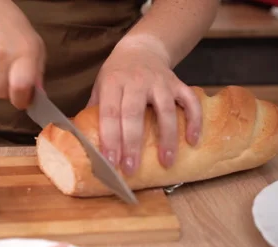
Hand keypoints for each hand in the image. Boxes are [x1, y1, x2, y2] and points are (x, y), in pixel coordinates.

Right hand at [0, 0, 45, 109]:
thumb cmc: (17, 34)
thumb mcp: (36, 49)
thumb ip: (37, 74)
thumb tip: (36, 98)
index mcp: (24, 53)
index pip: (20, 87)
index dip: (21, 100)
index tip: (23, 101)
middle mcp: (2, 55)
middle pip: (1, 92)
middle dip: (7, 92)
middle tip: (11, 80)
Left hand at [87, 36, 201, 174]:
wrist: (141, 48)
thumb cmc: (117, 74)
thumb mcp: (100, 86)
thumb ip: (95, 111)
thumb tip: (84, 142)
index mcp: (113, 83)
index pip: (109, 113)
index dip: (109, 138)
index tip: (110, 161)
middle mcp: (136, 81)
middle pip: (134, 113)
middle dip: (132, 143)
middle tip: (131, 168)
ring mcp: (160, 81)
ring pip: (165, 109)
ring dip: (167, 137)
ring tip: (166, 162)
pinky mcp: (178, 83)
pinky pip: (190, 101)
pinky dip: (194, 120)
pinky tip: (193, 141)